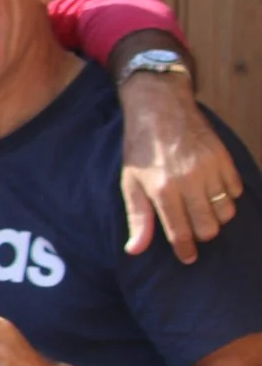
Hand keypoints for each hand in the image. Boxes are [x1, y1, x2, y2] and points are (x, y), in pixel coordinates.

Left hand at [117, 75, 241, 260]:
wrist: (159, 109)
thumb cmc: (141, 149)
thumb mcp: (129, 182)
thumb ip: (137, 217)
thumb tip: (135, 250)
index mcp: (162, 190)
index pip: (180, 232)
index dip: (185, 250)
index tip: (187, 257)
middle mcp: (188, 182)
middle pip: (209, 227)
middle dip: (202, 235)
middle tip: (194, 230)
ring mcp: (209, 169)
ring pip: (227, 212)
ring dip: (217, 217)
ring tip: (203, 211)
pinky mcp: (223, 158)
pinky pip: (236, 190)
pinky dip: (228, 197)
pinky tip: (213, 192)